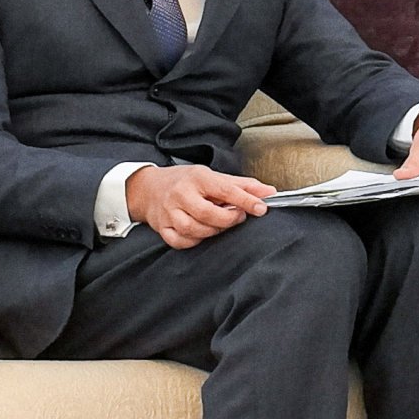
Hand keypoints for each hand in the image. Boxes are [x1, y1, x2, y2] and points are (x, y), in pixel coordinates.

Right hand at [124, 163, 271, 247]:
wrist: (149, 188)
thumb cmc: (186, 181)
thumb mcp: (214, 176)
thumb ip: (243, 185)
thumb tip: (270, 192)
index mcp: (197, 178)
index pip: (225, 190)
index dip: (246, 200)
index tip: (262, 208)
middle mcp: (181, 195)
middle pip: (208, 214)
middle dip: (228, 219)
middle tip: (237, 216)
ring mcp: (169, 213)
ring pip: (194, 229)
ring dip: (212, 231)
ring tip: (219, 224)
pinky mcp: (162, 228)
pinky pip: (180, 242)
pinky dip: (195, 241)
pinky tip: (202, 233)